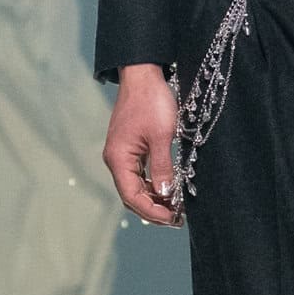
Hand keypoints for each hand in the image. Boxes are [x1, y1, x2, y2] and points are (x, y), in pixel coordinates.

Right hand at [104, 65, 184, 227]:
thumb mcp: (162, 136)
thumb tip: (166, 194)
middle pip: (131, 196)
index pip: (132, 196)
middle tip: (177, 219)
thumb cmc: (151, 102)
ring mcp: (122, 155)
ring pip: (135, 187)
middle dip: (153, 209)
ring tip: (175, 208)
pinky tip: (168, 190)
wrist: (143, 75)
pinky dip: (153, 185)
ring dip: (154, 199)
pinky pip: (139, 175)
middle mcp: (116, 160)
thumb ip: (163, 167)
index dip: (152, 211)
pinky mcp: (130, 149)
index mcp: (119, 158)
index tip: (173, 219)